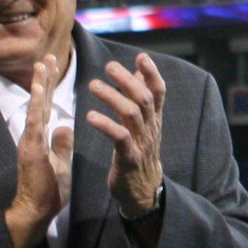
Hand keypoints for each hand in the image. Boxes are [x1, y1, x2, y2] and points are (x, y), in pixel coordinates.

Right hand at [7, 55, 71, 247]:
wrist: (35, 211)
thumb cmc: (48, 190)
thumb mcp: (60, 163)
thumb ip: (61, 144)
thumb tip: (66, 124)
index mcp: (41, 138)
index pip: (47, 107)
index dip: (50, 87)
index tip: (53, 67)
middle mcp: (33, 136)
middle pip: (39, 102)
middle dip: (44, 78)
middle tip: (48, 55)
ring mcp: (30, 142)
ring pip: (35, 108)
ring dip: (38, 86)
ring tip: (42, 66)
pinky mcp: (30, 151)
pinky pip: (34, 126)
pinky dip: (37, 108)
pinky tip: (39, 93)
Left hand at [87, 52, 165, 217]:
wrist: (142, 191)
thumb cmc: (139, 154)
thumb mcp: (145, 125)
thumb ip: (142, 99)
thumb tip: (140, 71)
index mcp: (154, 120)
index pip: (158, 91)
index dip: (152, 73)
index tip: (141, 56)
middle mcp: (150, 128)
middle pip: (143, 98)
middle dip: (127, 80)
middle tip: (109, 66)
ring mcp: (141, 143)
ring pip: (131, 114)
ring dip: (112, 97)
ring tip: (93, 85)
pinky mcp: (128, 158)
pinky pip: (119, 137)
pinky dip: (105, 124)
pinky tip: (90, 116)